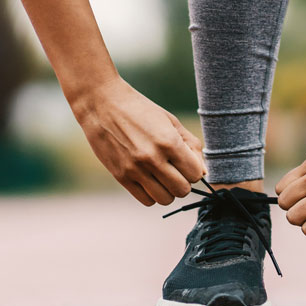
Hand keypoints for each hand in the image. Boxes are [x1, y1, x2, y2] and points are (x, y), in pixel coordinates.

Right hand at [71, 76, 205, 206]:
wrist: (102, 104)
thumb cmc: (141, 110)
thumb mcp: (171, 121)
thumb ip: (192, 146)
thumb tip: (204, 172)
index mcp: (168, 141)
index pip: (196, 174)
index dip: (194, 170)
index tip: (185, 161)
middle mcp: (153, 158)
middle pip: (182, 190)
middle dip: (183, 182)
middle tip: (174, 169)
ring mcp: (135, 169)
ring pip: (165, 199)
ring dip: (168, 190)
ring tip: (161, 176)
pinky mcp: (120, 177)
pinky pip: (146, 201)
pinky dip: (152, 194)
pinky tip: (148, 179)